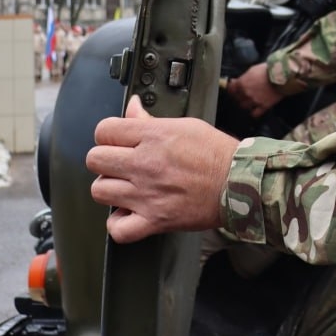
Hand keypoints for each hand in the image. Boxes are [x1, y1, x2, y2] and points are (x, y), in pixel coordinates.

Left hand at [87, 95, 239, 243]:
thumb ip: (151, 120)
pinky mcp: (155, 220)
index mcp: (154, 137)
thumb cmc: (217, 154)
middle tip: (121, 164)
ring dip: (111, 189)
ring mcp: (148, 194)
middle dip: (106, 160)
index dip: (108, 135)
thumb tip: (132, 107)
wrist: (241, 184)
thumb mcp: (186, 126)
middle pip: (95, 159)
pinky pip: (118, 229)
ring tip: (126, 188)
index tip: (117, 141)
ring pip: (100, 191)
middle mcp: (146, 164)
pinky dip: (119, 224)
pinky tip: (129, 214)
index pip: (104, 130)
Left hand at [225, 63, 283, 118]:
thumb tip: (235, 81)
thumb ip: (243, 77)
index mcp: (242, 83)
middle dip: (239, 97)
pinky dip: (254, 112)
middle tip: (242, 94)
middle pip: (237, 99)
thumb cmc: (268, 70)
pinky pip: (255, 113)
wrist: (282, 75)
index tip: (233, 89)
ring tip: (249, 102)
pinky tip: (255, 110)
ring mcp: (254, 101)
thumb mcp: (253, 69)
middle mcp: (246, 93)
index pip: (231, 89)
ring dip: (245, 104)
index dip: (232, 89)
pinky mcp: (264, 106)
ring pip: (244, 106)